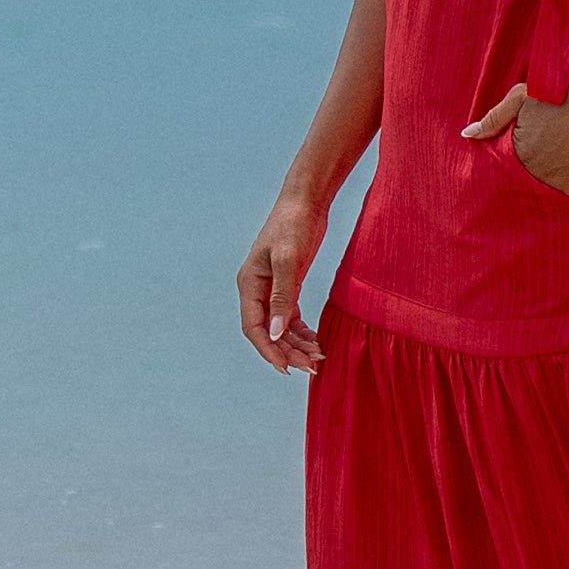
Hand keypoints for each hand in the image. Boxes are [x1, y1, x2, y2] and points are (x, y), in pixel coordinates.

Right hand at [237, 191, 327, 373]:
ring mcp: (272, 288)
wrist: (306, 200)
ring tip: (319, 355)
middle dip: (288, 351)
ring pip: (280, 327)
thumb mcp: (289, 260)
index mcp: (249, 284)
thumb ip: (282, 297)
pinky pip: (290, 316)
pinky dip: (302, 330)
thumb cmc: (294, 224)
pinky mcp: (288, 284)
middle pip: (268, 331)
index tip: (287, 368)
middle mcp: (257, 289)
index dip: (268, 350)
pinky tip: (316, 339)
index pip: (253, 327)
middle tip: (312, 366)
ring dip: (297, 343)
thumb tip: (274, 333)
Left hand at [461, 76, 568, 193]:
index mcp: (516, 153)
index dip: (508, 156)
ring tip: (553, 150)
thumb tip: (467, 134)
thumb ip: (492, 120)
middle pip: (520, 176)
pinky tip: (565, 158)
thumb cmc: (555, 98)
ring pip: (538, 184)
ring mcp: (553, 181)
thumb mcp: (518, 100)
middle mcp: (533, 172)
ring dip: (541, 174)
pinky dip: (559, 178)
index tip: (522, 144)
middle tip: (540, 145)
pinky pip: (558, 188)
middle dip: (524, 165)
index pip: (502, 166)